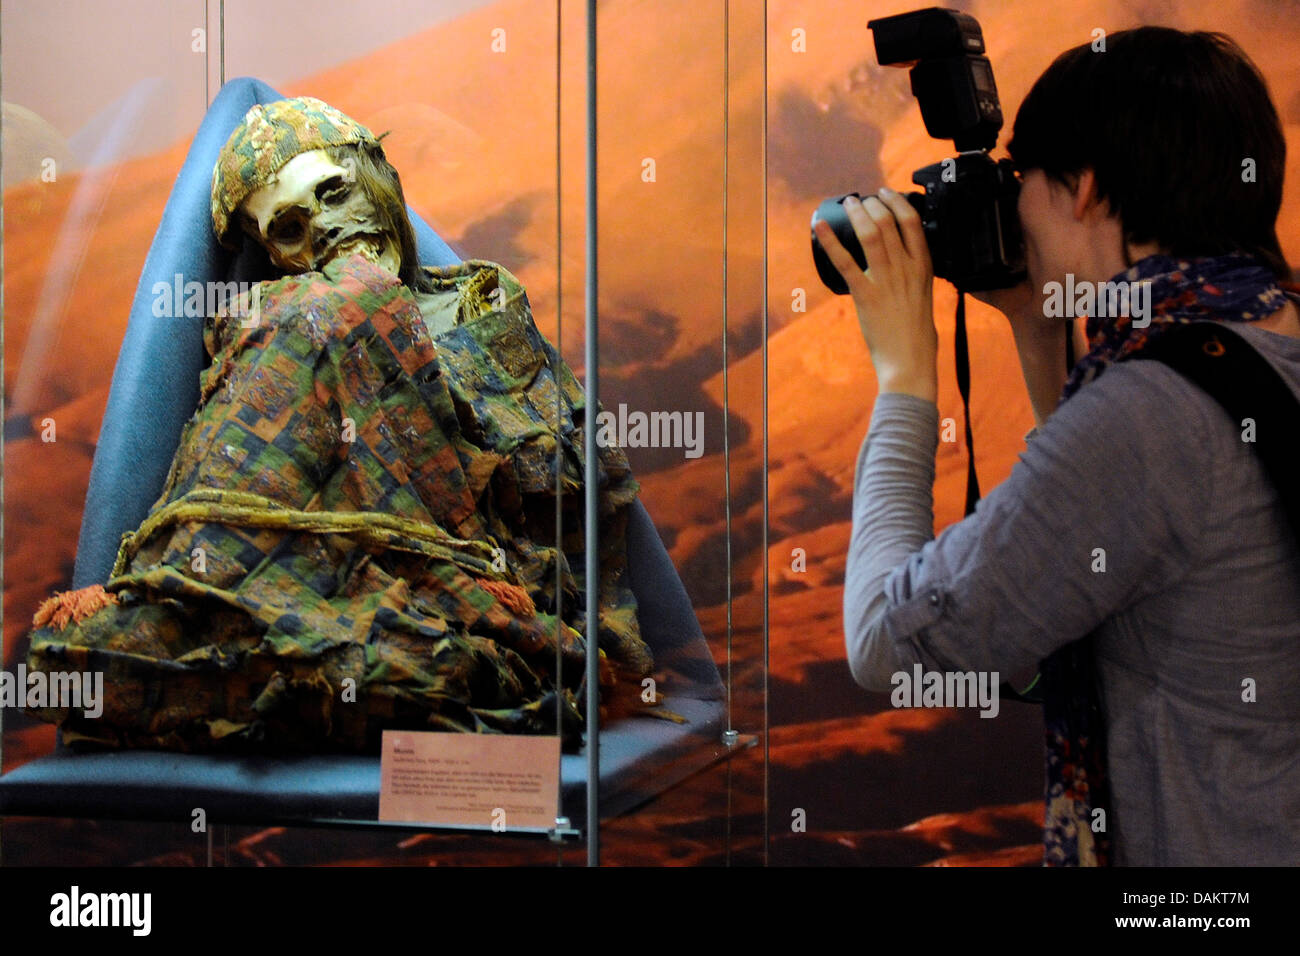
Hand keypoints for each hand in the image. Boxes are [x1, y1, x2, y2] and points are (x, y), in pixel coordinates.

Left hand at [814, 189, 936, 402]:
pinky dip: (830, 241)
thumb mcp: (924, 294)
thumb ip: (914, 274)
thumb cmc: (916, 333)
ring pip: (871, 234)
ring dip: (856, 213)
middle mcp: (906, 269)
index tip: (884, 193)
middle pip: (889, 222)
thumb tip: (903, 260)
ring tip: (847, 203)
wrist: (910, 360)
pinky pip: (846, 262)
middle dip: (872, 204)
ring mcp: (886, 281)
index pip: (912, 222)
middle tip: (860, 200)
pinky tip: (819, 227)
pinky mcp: (866, 295)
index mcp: (923, 267)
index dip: (896, 201)